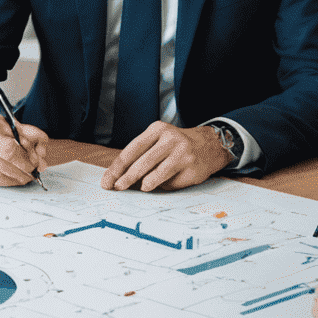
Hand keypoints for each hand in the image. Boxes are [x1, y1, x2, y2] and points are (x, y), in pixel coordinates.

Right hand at [0, 115, 49, 187]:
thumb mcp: (18, 125)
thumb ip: (34, 138)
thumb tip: (41, 159)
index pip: (8, 149)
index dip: (24, 159)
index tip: (34, 161)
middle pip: (6, 166)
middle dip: (24, 170)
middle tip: (33, 169)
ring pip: (3, 177)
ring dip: (20, 177)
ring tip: (27, 171)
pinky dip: (12, 180)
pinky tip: (16, 174)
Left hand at [102, 122, 230, 191]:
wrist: (210, 145)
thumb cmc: (177, 146)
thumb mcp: (160, 141)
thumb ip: (142, 155)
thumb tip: (120, 177)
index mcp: (157, 130)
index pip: (132, 149)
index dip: (118, 166)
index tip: (107, 179)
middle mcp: (170, 139)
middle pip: (142, 161)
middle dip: (127, 176)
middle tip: (116, 187)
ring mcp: (182, 153)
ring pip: (157, 171)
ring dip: (144, 183)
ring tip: (137, 188)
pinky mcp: (192, 168)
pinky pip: (171, 181)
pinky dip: (162, 185)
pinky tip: (157, 185)